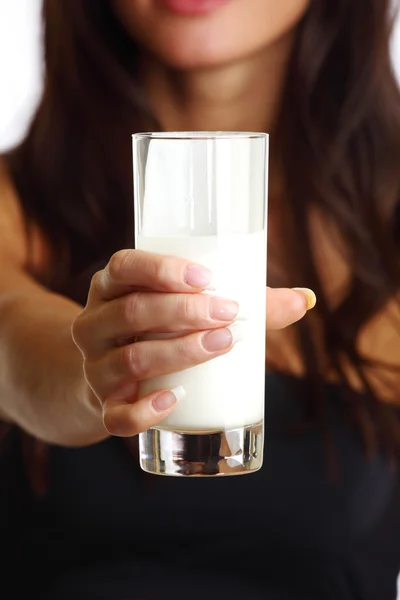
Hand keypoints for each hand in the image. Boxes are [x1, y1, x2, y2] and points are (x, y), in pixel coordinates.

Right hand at [71, 250, 314, 437]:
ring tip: (221, 344)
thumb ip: (244, 300)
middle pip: (132, 312)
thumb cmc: (160, 329)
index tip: (207, 279)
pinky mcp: (103, 405)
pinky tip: (175, 400)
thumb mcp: (185, 306)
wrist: (111, 375)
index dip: (161, 270)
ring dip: (178, 353)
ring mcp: (95, 367)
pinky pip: (115, 415)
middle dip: (183, 313)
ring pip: (130, 359)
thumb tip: (306, 299)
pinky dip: (143, 411)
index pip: (124, 266)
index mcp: (112, 286)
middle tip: (229, 315)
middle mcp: (95, 322)